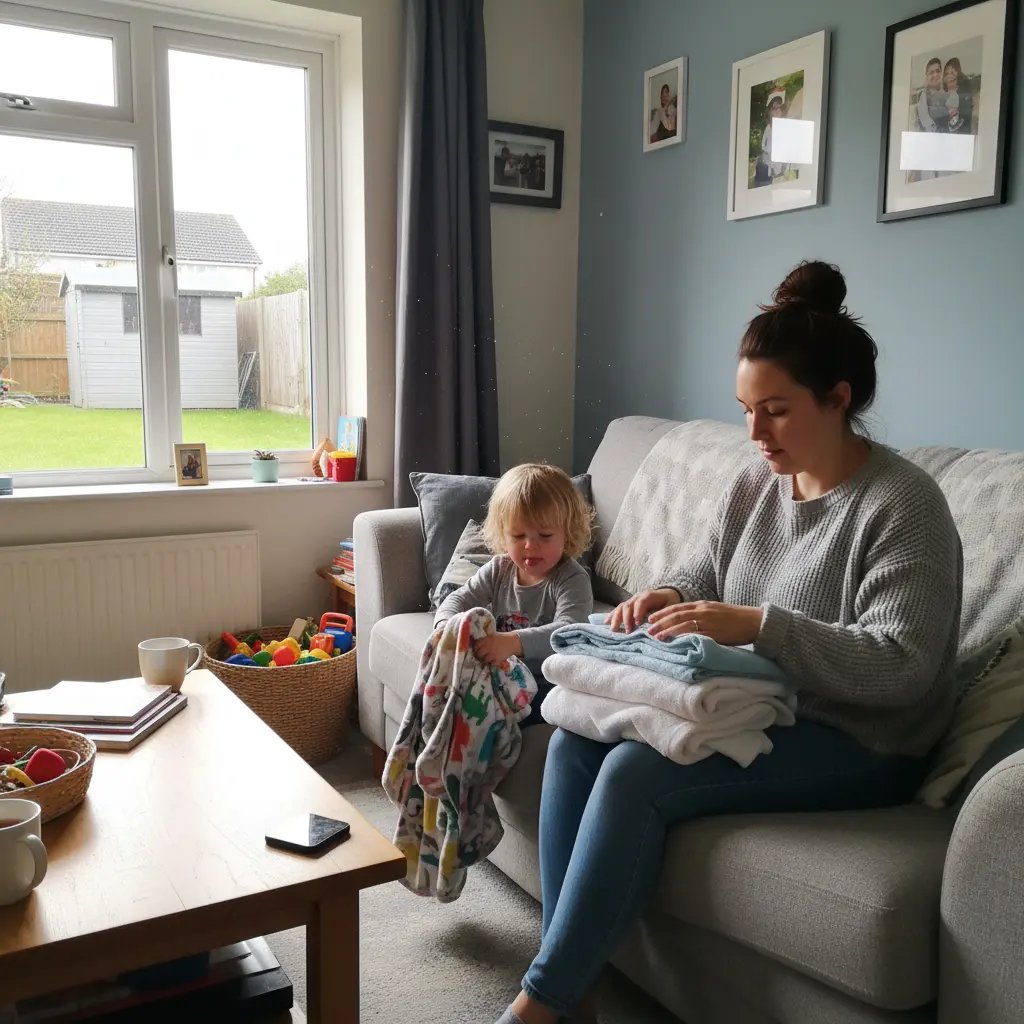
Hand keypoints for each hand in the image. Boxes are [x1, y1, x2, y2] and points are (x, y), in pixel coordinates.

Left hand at [474, 632, 522, 666]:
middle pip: (479, 654)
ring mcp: (492, 654)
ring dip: (486, 660)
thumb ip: (485, 640)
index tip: (477, 649)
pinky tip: (495, 660)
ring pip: (484, 660)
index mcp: (486, 640)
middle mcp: (488, 647)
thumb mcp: (493, 636)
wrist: (513, 642)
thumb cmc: (502, 638)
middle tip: (482, 655)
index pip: (476, 645)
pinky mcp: (497, 660)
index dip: (476, 648)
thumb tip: (477, 643)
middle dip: (480, 655)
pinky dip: (492, 663)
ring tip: (489, 658)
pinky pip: (492, 664)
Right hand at [607, 588, 679, 632]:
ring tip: (614, 629)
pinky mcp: (628, 605)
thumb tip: (659, 627)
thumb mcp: (671, 607)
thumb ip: (665, 615)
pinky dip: (612, 615)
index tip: (637, 623)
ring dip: (616, 618)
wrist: (667, 593)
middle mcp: (637, 596)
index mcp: (648, 596)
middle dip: (626, 619)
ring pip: (621, 607)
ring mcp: (631, 600)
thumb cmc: (669, 602)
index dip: (638, 612)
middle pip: (628, 605)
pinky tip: (606, 623)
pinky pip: (618, 609)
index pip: (641, 602)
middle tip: (628, 631)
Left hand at [647, 601, 762, 645]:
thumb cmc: (735, 618)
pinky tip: (674, 642)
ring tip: (656, 637)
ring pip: (682, 625)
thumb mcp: (715, 611)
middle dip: (660, 622)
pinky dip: (683, 638)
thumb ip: (701, 614)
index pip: (677, 607)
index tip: (651, 618)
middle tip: (648, 629)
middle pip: (676, 616)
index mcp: (702, 604)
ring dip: (667, 631)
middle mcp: (703, 611)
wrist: (754, 621)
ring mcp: (708, 621)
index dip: (662, 613)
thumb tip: (686, 622)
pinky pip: (695, 635)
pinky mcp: (715, 632)